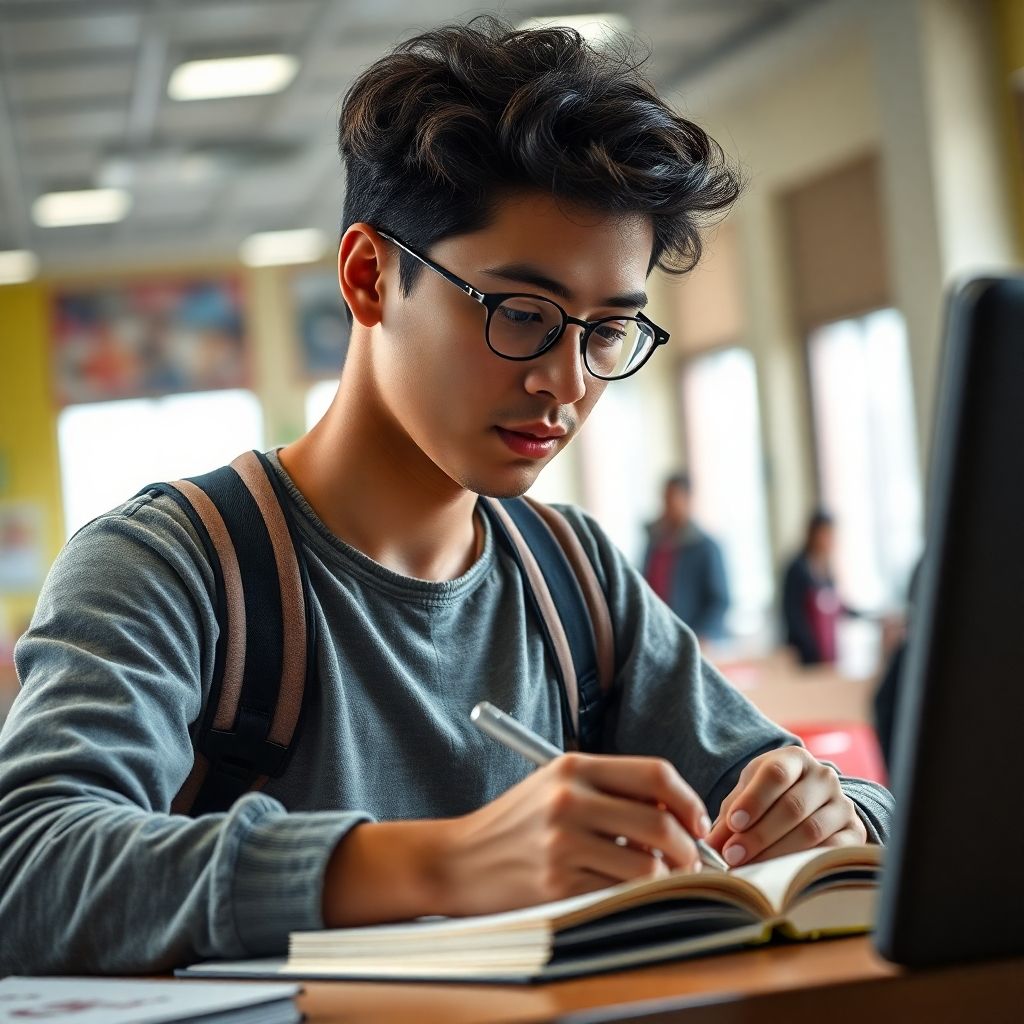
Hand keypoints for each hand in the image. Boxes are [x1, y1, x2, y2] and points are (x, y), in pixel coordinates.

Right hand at [435, 753, 711, 916]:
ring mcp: (562, 844)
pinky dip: (633, 897)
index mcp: (573, 767)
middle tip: (691, 861)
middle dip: (689, 848)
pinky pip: (620, 895)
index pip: (656, 773)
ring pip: (648, 867)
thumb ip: (611, 788)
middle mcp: (569, 800)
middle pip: (660, 822)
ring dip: (665, 878)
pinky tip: (623, 890)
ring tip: (658, 878)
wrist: (460, 859)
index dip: (688, 800)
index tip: (697, 821)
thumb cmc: (517, 822)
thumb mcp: (557, 784)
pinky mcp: (557, 886)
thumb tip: (679, 813)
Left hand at [706, 747, 866, 867]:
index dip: (754, 800)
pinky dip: (804, 864)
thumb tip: (710, 846)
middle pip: (792, 806)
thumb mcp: (748, 794)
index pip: (776, 774)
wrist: (810, 802)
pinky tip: (781, 873)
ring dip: (776, 853)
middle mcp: (824, 777)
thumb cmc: (769, 796)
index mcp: (795, 758)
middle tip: (733, 856)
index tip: (734, 824)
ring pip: (811, 831)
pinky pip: (832, 851)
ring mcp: (842, 804)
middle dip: (759, 834)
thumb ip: (730, 816)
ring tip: (750, 867)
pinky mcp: (854, 832)